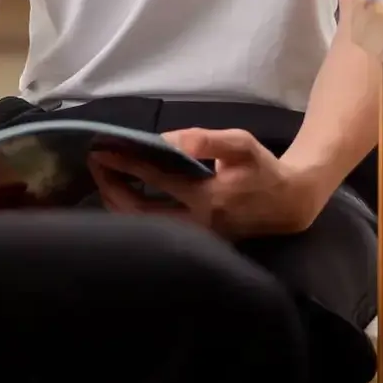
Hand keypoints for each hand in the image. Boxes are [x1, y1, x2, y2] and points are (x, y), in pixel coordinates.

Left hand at [89, 128, 320, 239]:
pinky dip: (132, 213)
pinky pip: (154, 230)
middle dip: (111, 187)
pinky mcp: (194, 242)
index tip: (101, 149)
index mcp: (207, 197)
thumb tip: (167, 140)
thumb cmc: (261, 168)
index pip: (155, 179)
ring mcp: (194, 238)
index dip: (126, 163)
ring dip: (118, 202)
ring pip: (143, 227)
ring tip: (103, 177)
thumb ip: (206, 140)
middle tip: (95, 163)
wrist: (287, 204)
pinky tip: (122, 193)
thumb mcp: (240, 144)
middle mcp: (196, 223)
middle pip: (139, 212)